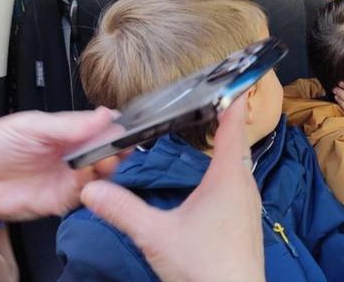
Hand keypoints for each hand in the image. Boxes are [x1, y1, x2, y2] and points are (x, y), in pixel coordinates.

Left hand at [0, 107, 122, 220]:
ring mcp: (71, 177)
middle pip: (109, 151)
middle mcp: (75, 155)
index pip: (103, 128)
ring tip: (106, 159)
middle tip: (119, 145)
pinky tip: (89, 174)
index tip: (123, 128)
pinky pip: (86, 193)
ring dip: (109, 165)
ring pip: (103, 173)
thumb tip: (106, 114)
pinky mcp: (64, 199)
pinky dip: (92, 184)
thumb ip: (70, 124)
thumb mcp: (32, 126)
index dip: (115, 128)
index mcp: (71, 132)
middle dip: (118, 147)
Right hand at [80, 95, 263, 281]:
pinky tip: (212, 182)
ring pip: (240, 167)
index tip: (234, 80)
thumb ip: (123, 210)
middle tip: (213, 103)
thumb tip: (94, 190)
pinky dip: (227, 172)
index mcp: (228, 177)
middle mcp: (244, 185)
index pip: (233, 128)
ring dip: (227, 149)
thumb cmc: (205, 267)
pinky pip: (239, 185)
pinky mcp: (247, 221)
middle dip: (226, 124)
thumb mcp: (156, 235)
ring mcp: (249, 204)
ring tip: (213, 135)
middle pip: (236, 145)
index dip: (233, 102)